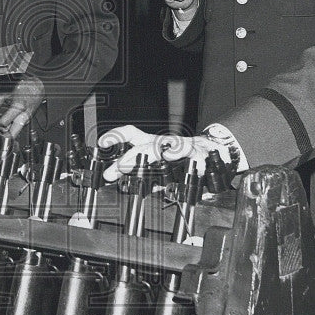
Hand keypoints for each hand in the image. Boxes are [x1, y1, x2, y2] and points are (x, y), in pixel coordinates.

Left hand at [0, 76, 44, 137]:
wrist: (38, 87)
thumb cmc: (25, 87)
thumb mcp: (8, 92)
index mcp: (19, 107)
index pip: (3, 122)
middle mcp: (24, 116)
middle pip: (12, 134)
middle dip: (2, 134)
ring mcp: (27, 119)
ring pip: (15, 131)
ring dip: (6, 130)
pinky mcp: (28, 120)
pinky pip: (18, 127)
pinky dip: (11, 126)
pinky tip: (6, 120)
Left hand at [98, 124, 242, 181]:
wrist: (213, 152)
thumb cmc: (181, 158)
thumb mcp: (158, 165)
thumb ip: (140, 173)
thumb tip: (121, 180)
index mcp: (151, 144)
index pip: (130, 134)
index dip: (115, 136)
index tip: (102, 142)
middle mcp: (164, 143)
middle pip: (144, 147)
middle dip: (129, 159)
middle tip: (117, 169)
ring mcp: (180, 147)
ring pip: (169, 148)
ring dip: (157, 154)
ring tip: (149, 160)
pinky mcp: (198, 155)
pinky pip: (194, 158)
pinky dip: (189, 160)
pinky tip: (184, 164)